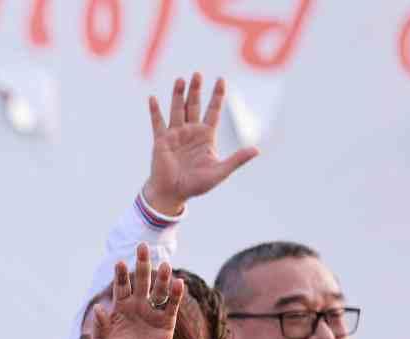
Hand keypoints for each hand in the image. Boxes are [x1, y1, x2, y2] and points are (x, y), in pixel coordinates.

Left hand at [91, 243, 183, 338]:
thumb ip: (100, 324)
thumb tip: (98, 308)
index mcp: (121, 305)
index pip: (121, 285)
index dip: (121, 275)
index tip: (119, 262)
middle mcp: (138, 303)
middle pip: (141, 280)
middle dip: (142, 264)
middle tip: (142, 247)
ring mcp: (152, 310)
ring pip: (158, 289)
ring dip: (161, 278)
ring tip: (164, 265)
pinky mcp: (166, 320)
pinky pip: (171, 305)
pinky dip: (175, 294)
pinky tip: (179, 282)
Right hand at [141, 73, 259, 214]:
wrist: (173, 193)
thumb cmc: (196, 185)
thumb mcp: (220, 172)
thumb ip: (237, 159)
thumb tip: (257, 150)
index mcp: (206, 136)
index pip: (213, 111)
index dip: (217, 96)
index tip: (221, 80)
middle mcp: (190, 132)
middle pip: (194, 105)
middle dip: (196, 90)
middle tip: (197, 74)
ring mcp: (175, 135)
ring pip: (177, 109)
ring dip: (178, 94)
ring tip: (181, 79)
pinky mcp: (161, 141)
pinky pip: (157, 123)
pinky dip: (155, 111)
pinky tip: (152, 98)